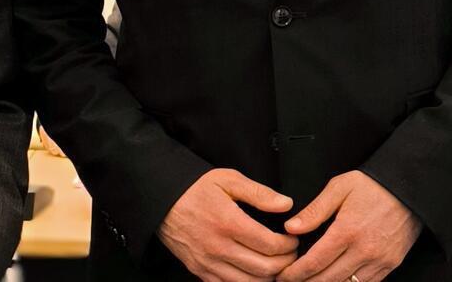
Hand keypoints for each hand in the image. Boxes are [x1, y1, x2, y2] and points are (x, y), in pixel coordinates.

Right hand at [157, 168, 298, 280]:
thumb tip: (286, 204)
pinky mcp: (199, 271)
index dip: (289, 245)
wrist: (160, 198)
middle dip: (285, 263)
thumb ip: (258, 193)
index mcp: (228, 223)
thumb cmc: (194, 187)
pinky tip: (252, 272)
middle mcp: (218, 247)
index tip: (292, 239)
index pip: (270, 246)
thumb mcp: (227, 179)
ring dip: (268, 277)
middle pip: (265, 268)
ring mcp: (208, 262)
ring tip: (273, 264)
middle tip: (289, 253)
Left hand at [277, 171, 420, 281]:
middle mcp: (364, 250)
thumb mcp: (338, 188)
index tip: (283, 276)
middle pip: (329, 280)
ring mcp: (380, 261)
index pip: (315, 261)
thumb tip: (290, 228)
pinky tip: (335, 280)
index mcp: (347, 231)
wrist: (408, 189)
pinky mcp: (390, 265)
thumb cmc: (371, 186)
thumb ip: (314, 211)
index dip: (296, 273)